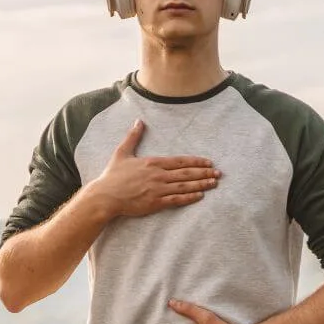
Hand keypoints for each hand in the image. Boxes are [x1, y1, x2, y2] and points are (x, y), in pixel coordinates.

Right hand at [88, 119, 219, 218]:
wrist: (105, 196)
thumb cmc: (112, 176)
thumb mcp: (122, 152)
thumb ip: (133, 137)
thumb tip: (139, 121)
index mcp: (153, 162)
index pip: (180, 161)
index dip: (196, 162)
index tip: (208, 162)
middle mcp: (158, 175)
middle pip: (186, 173)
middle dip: (204, 173)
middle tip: (219, 173)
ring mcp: (158, 189)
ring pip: (185, 186)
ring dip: (201, 184)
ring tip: (214, 183)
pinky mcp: (155, 203)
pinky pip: (176, 200)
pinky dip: (189, 197)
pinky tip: (200, 196)